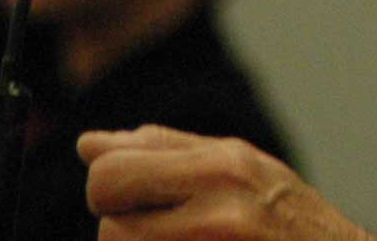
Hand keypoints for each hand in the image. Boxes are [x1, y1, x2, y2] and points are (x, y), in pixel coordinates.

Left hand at [80, 126, 374, 239]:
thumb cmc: (288, 218)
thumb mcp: (237, 166)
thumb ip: (164, 151)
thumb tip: (88, 144)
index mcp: (223, 166)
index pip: (111, 175)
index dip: (110, 190)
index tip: (136, 199)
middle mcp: (217, 213)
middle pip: (108, 230)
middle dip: (123, 232)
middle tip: (162, 232)